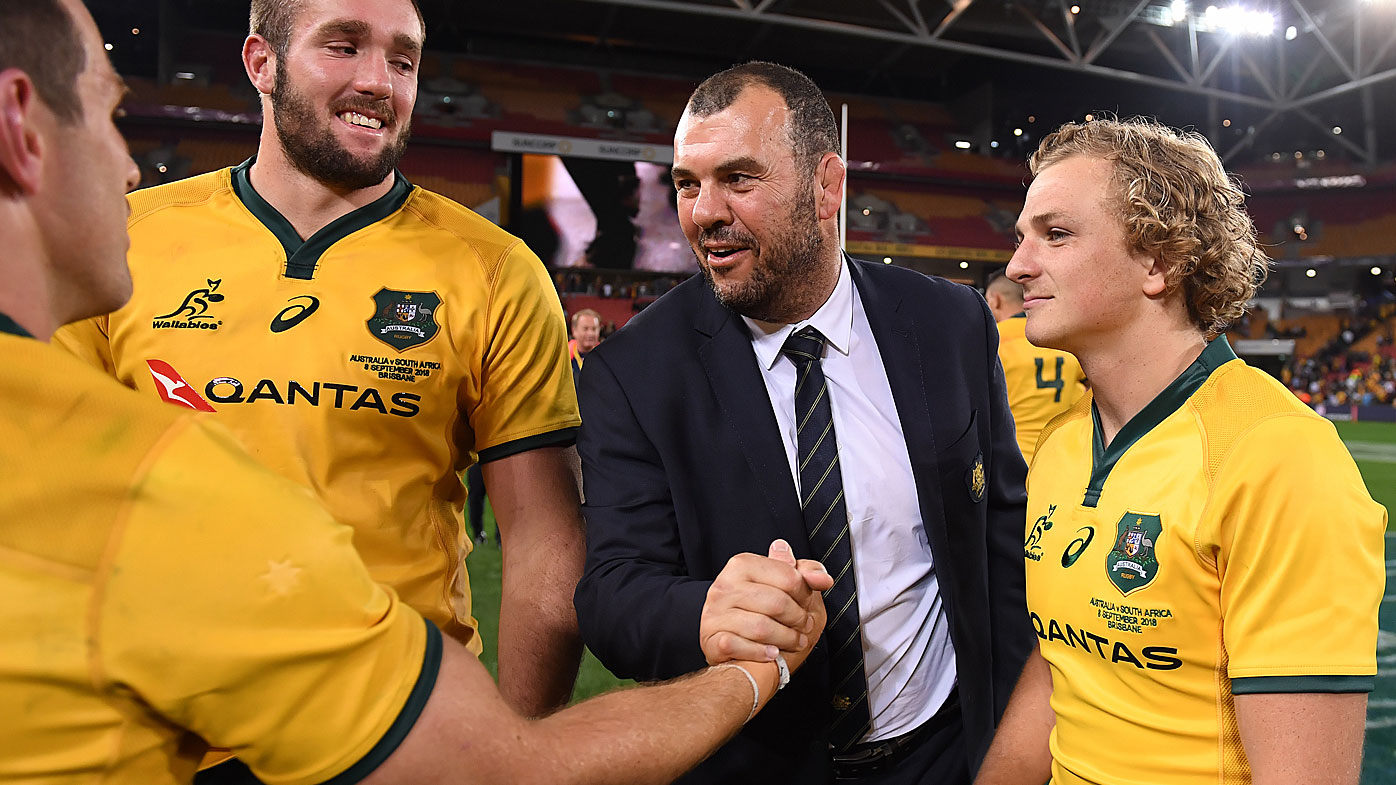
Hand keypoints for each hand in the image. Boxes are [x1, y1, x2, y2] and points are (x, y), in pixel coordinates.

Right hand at [699, 540, 831, 666]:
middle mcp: (724, 585)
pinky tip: (772, 653)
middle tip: (804, 626)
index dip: (805, 595)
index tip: (806, 605)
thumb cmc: (764, 613)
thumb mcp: (787, 586)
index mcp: (742, 564)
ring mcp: (714, 613)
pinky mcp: (711, 639)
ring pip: (761, 627)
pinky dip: (762, 653)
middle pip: (777, 603)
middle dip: (798, 619)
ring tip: (794, 641)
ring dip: (786, 639)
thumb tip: (822, 578)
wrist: (738, 648)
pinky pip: (740, 646)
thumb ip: (806, 574)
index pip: (788, 577)